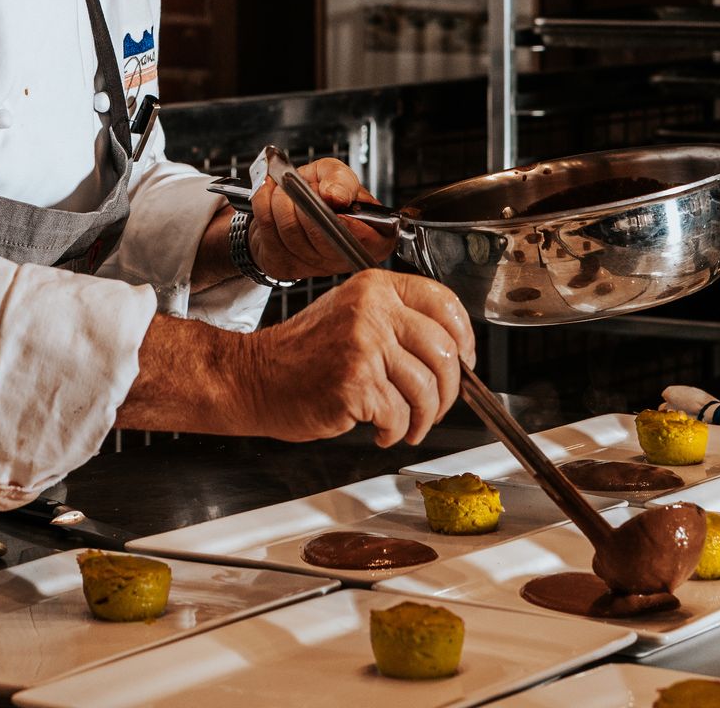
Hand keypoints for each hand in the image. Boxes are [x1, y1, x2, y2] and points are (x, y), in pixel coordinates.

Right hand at [241, 270, 474, 446]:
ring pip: (426, 389)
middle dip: (449, 391)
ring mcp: (363, 345)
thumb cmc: (300, 355)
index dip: (465, 338)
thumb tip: (452, 353)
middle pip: (444, 351)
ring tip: (407, 425)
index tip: (466, 361)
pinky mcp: (355, 383)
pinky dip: (394, 431)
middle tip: (438, 406)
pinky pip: (398, 415)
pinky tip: (380, 429)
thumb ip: (397, 323)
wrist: (254, 378)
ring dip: (423, 418)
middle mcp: (371, 310)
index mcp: (374, 287)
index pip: (444, 303)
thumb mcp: (350, 316)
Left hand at [248, 157, 394, 279]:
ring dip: (281, 201)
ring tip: (283, 189)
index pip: (370, 242)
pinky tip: (269, 196)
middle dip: (305, 202)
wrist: (287, 204)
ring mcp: (314, 267)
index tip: (333, 202)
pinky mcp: (284, 267)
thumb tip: (335, 196)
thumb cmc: (317, 192)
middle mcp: (344, 257)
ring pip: (291, 232)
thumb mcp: (335, 174)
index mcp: (371, 237)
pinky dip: (264, 205)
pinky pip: (268, 232)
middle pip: (322, 236)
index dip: (350, 224)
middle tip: (301, 186)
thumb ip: (341, 179)